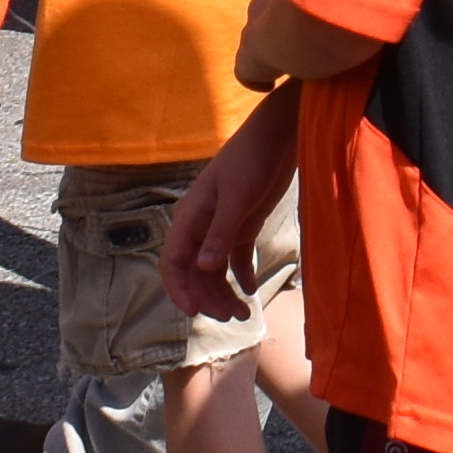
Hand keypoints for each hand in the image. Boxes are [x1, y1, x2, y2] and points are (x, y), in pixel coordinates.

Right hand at [165, 100, 299, 322]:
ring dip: (224, 292)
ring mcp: (223, 226)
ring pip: (215, 269)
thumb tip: (204, 268)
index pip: (173, 261)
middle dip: (208, 297)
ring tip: (244, 314)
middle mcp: (202, 225)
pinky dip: (242, 276)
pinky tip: (251, 291)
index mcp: (191, 217)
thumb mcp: (237, 196)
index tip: (194, 312)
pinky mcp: (244, 224)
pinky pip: (237, 258)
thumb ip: (221, 233)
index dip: (179, 289)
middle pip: (195, 272)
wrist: (278, 135)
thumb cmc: (253, 159)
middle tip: (232, 317)